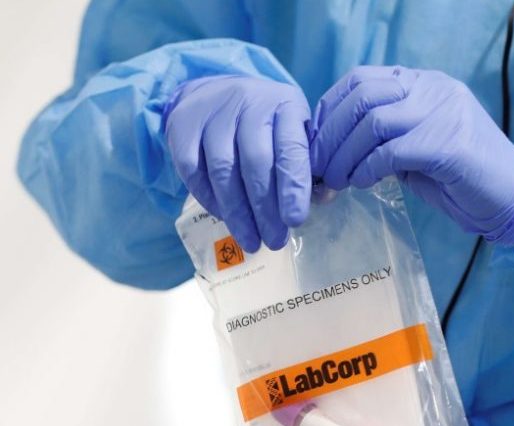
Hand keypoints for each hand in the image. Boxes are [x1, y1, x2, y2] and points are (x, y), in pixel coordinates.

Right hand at [165, 75, 310, 251]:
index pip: (291, 148)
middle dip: (265, 208)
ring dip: (237, 212)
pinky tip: (225, 217)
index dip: (293, 186)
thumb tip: (322, 202)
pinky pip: (193, 171)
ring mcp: (213, 113)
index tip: (295, 220)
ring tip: (251, 240)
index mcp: (285, 104)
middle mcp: (249, 103)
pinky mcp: (183, 125)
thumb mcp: (293, 128)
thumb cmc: (265, 120)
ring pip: (223, 169)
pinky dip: (209, 199)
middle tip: (274, 240)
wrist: (215, 90)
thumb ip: (306, 163)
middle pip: (256, 162)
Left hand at [309, 66, 513, 242]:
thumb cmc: (459, 175)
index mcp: (422, 82)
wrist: (511, 195)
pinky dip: (367, 169)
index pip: (361, 79)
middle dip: (330, 133)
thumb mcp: (415, 146)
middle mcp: (432, 88)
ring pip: (373, 121)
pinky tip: (361, 183)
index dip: (330, 108)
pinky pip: (391, 151)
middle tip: (318, 165)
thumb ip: (382, 137)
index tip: (315, 140)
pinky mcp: (448, 143)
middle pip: (362, 95)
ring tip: (335, 180)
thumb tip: (334, 147)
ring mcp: (443, 111)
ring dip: (344, 154)